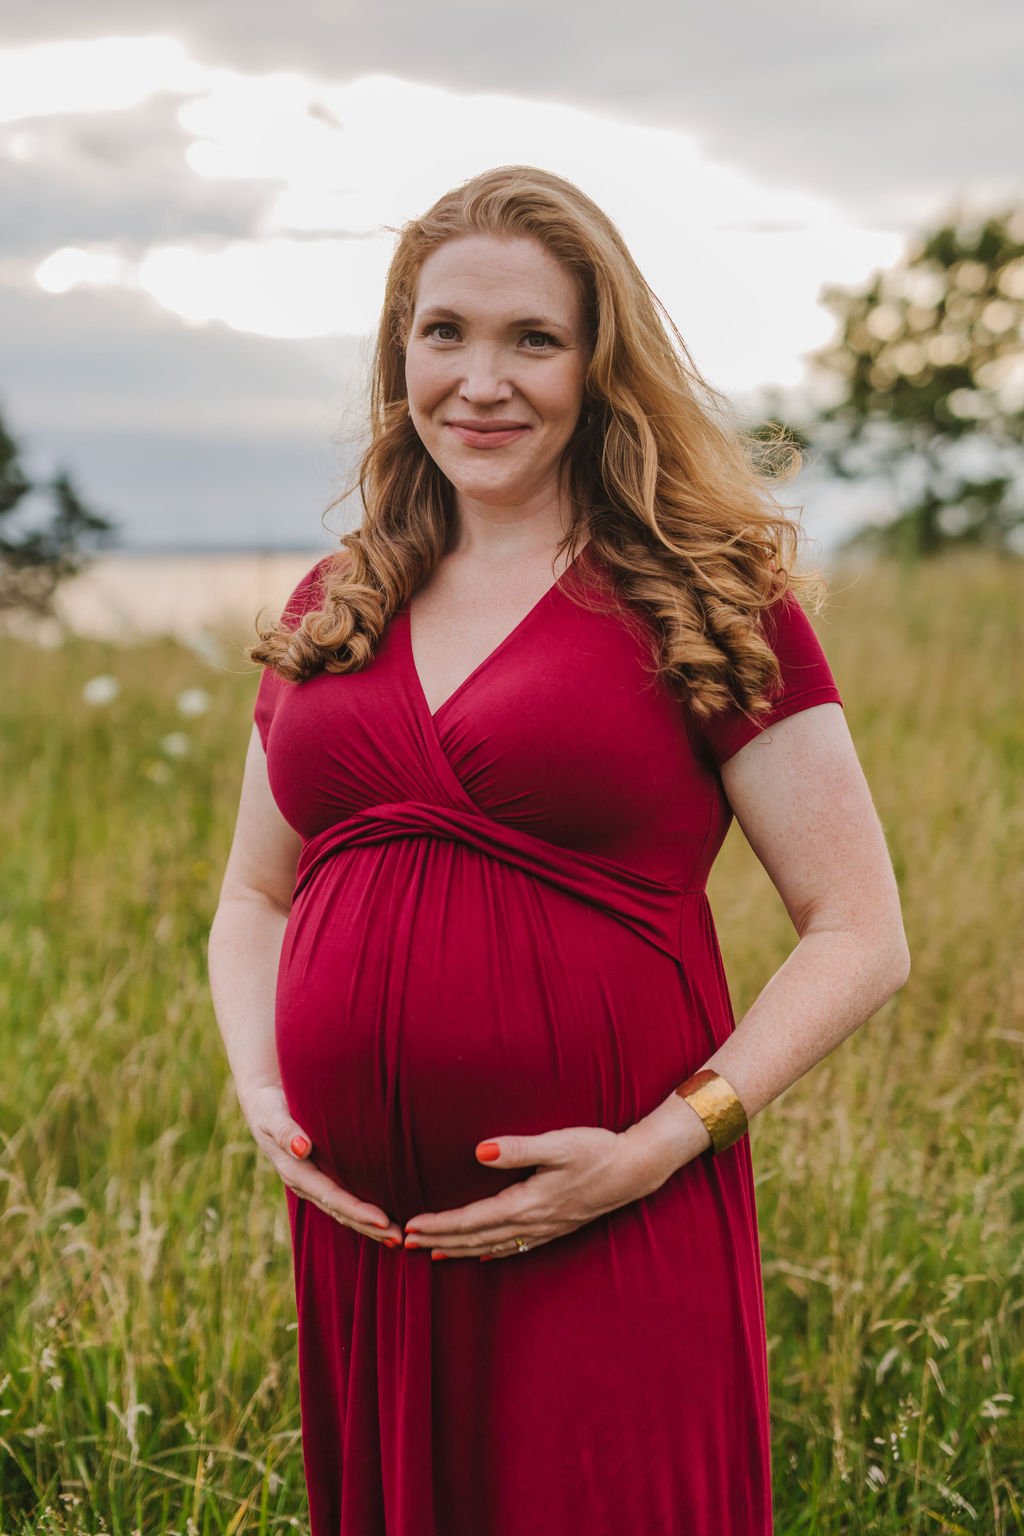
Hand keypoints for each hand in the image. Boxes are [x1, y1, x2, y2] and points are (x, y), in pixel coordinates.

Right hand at [238, 1083, 402, 1247]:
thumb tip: (302, 1148)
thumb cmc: (269, 1105)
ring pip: (342, 1211)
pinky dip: (361, 1213)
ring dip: (368, 1226)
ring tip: (396, 1238)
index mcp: (295, 1172)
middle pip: (340, 1212)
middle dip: (369, 1227)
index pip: (332, 1197)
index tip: (383, 1221)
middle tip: (400, 1239)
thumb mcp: (272, 1114)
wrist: (262, 1103)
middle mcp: (304, 1184)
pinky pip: (341, 1200)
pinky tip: (380, 1220)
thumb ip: (285, 1130)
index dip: (357, 1211)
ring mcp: (311, 1184)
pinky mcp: (318, 1178)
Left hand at [403, 1124, 668, 1261]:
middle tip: (404, 1244)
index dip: (439, 1225)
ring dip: (460, 1250)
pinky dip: (492, 1251)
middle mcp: (533, 1222)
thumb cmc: (597, 1149)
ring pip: (492, 1245)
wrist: (635, 1168)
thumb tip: (479, 1151)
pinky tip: (483, 1254)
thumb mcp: (558, 1143)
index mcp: (527, 1202)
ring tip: (432, 1254)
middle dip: (439, 1241)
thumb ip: (517, 1149)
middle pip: (476, 1237)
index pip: (472, 1219)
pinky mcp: (556, 1226)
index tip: (410, 1227)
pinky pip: (515, 1246)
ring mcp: (546, 1228)